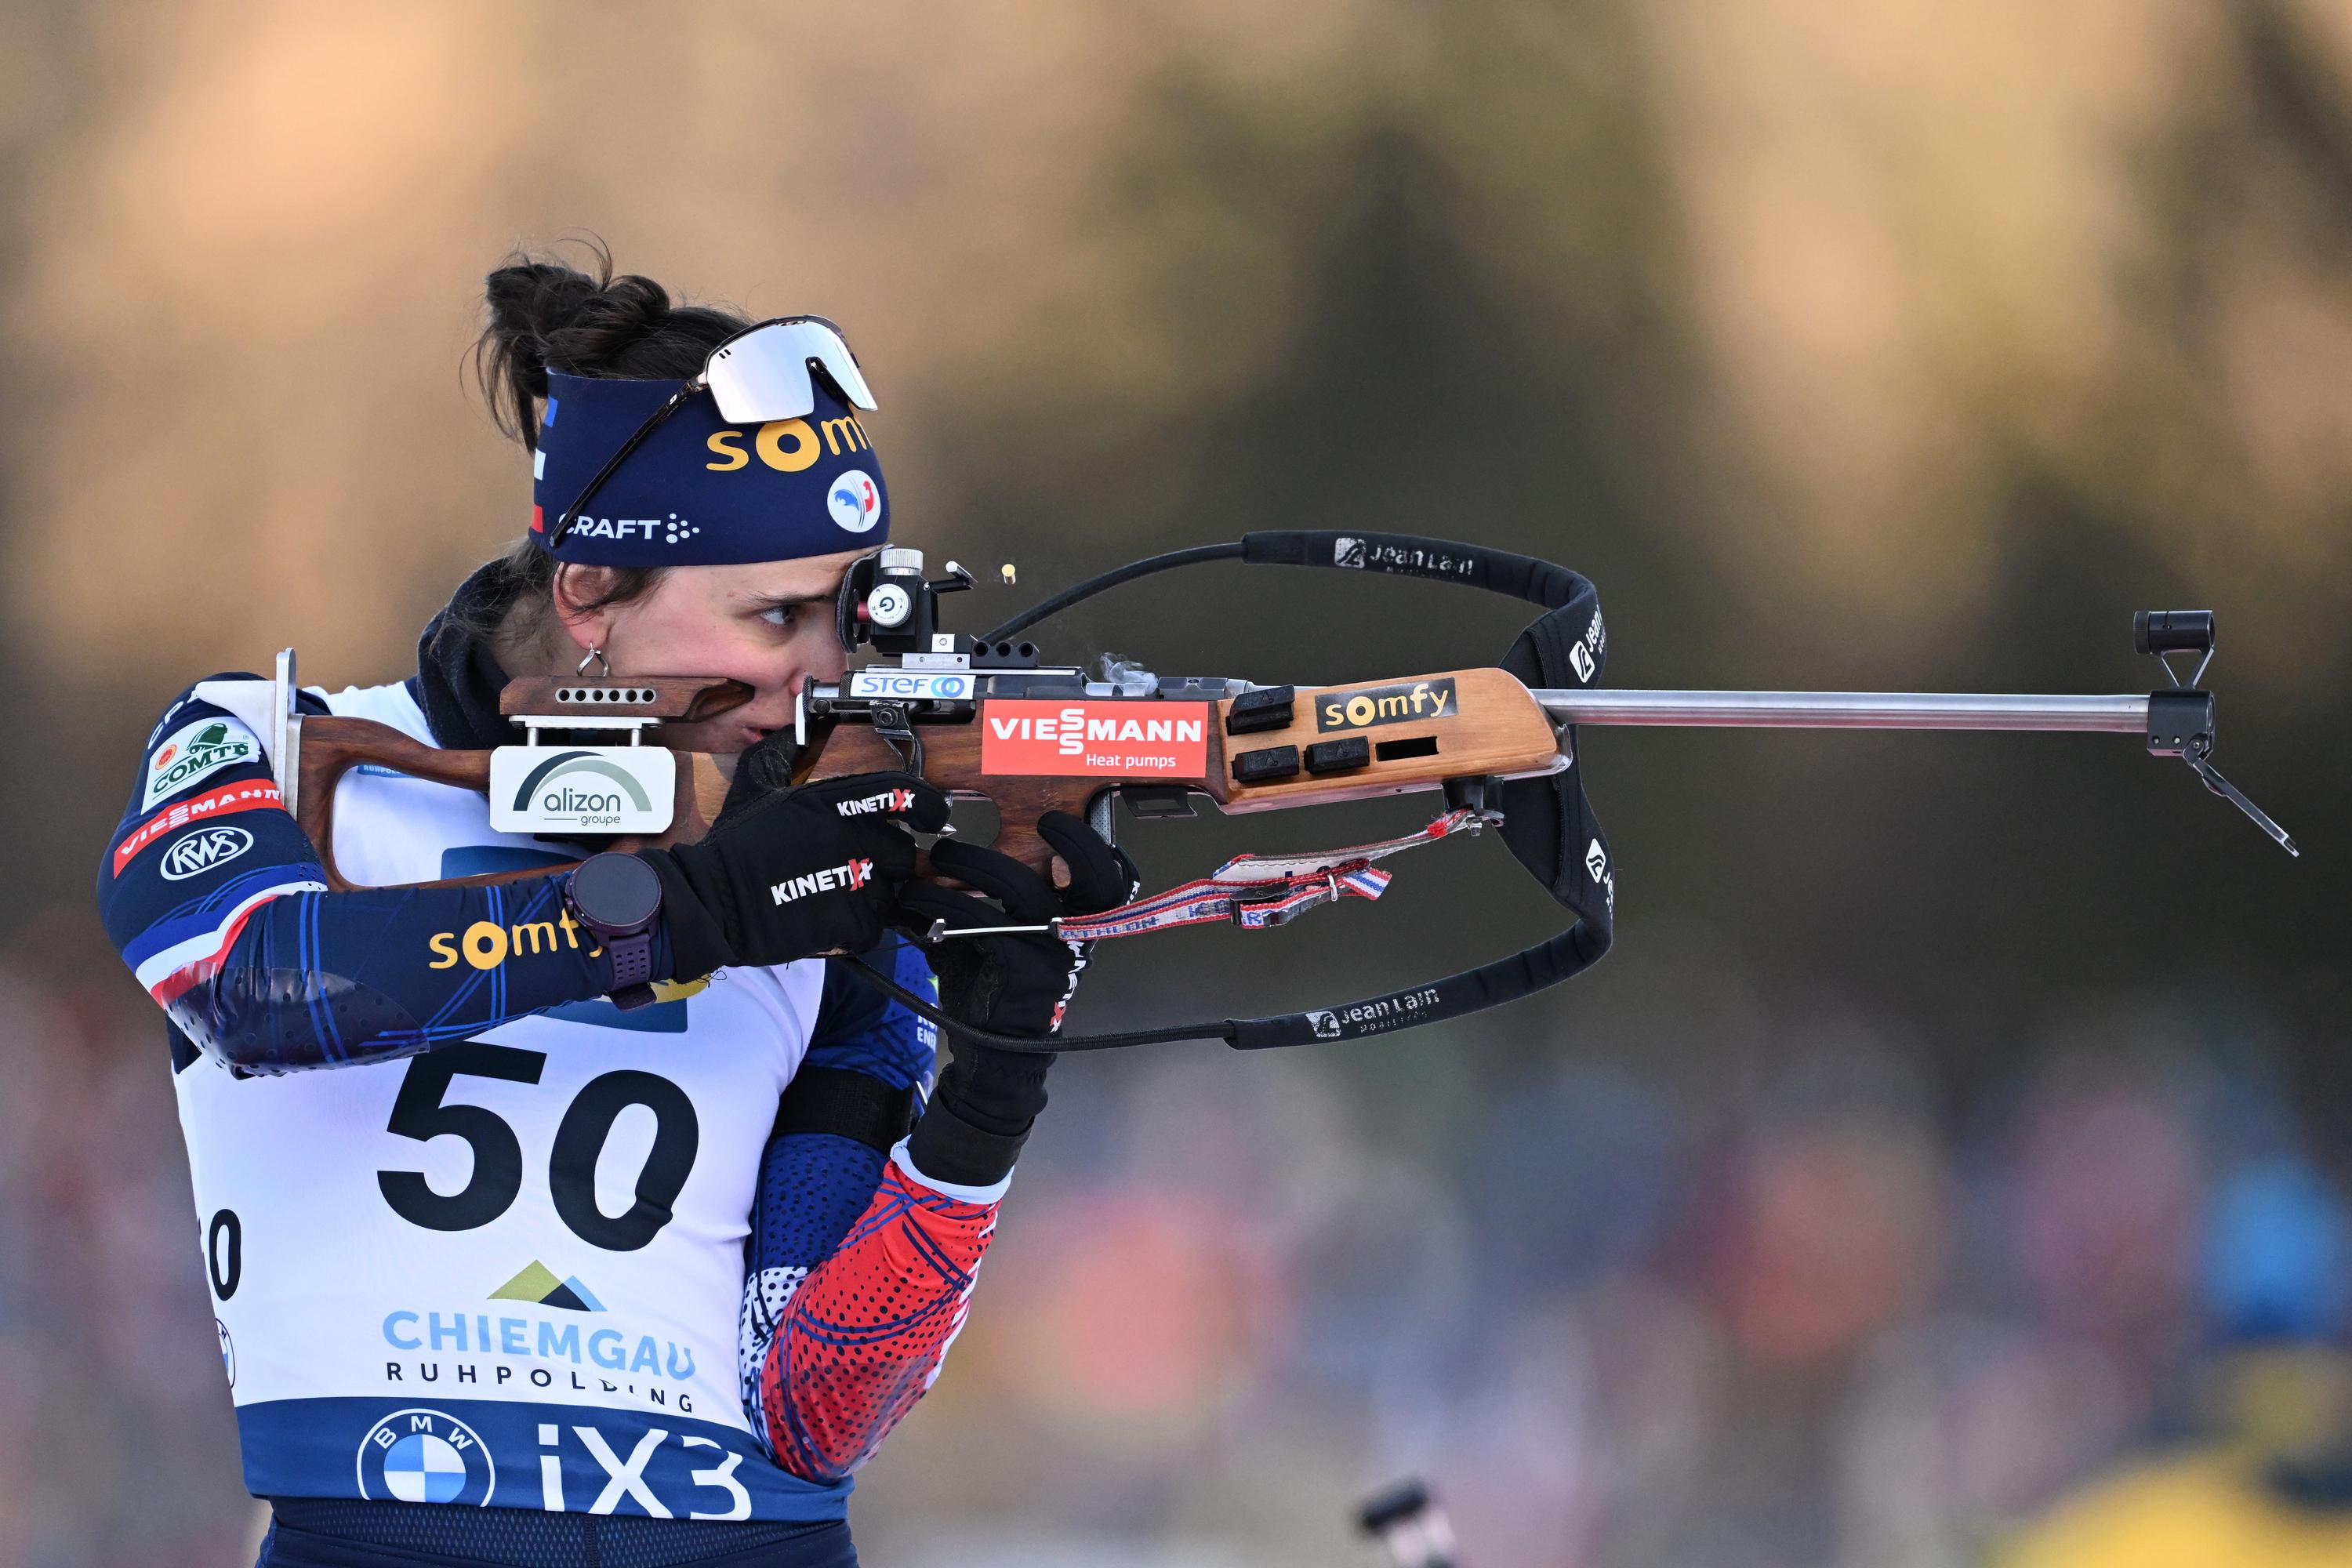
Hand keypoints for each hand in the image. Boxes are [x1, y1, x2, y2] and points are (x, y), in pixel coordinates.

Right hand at [638, 769, 949, 975]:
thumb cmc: (735, 846)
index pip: (905, 794)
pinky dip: (855, 932)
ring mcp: (855, 881)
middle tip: (853, 874)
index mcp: (835, 800)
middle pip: (903, 852)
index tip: (933, 818)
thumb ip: (782, 756)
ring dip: (869, 901)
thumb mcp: (756, 785)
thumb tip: (791, 733)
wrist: (712, 899)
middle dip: (885, 866)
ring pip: (891, 894)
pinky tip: (827, 924)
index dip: (929, 807)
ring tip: (833, 901)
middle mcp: (853, 837)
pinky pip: (873, 929)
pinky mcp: (848, 921)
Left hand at [898, 812, 1138, 1188]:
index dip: (1094, 850)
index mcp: (1079, 923)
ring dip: (973, 863)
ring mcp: (1052, 953)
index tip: (1055, 824)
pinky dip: (942, 903)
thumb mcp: (1003, 934)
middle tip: (1032, 822)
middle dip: (1066, 842)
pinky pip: (981, 922)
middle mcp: (1076, 936)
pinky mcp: (1021, 969)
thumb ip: (991, 896)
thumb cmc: (999, 982)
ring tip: (937, 857)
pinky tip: (915, 901)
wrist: (994, 1047)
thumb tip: (942, 858)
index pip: (1113, 882)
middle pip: (1089, 877)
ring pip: (1021, 889)